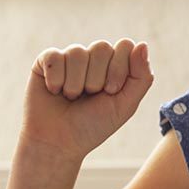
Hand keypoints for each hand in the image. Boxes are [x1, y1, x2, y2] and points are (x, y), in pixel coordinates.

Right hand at [23, 39, 153, 159]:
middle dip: (96, 78)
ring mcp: (68, 58)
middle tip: (89, 96)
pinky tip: (54, 91)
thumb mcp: (125, 106)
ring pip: (77, 52)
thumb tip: (143, 44)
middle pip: (102, 47)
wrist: (57, 143)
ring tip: (71, 98)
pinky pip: (54, 57)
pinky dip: (55, 79)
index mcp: (114, 65)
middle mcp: (92, 58)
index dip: (118, 69)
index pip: (124, 46)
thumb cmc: (92, 126)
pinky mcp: (46, 61)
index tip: (110, 92)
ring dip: (75, 83)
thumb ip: (141, 77)